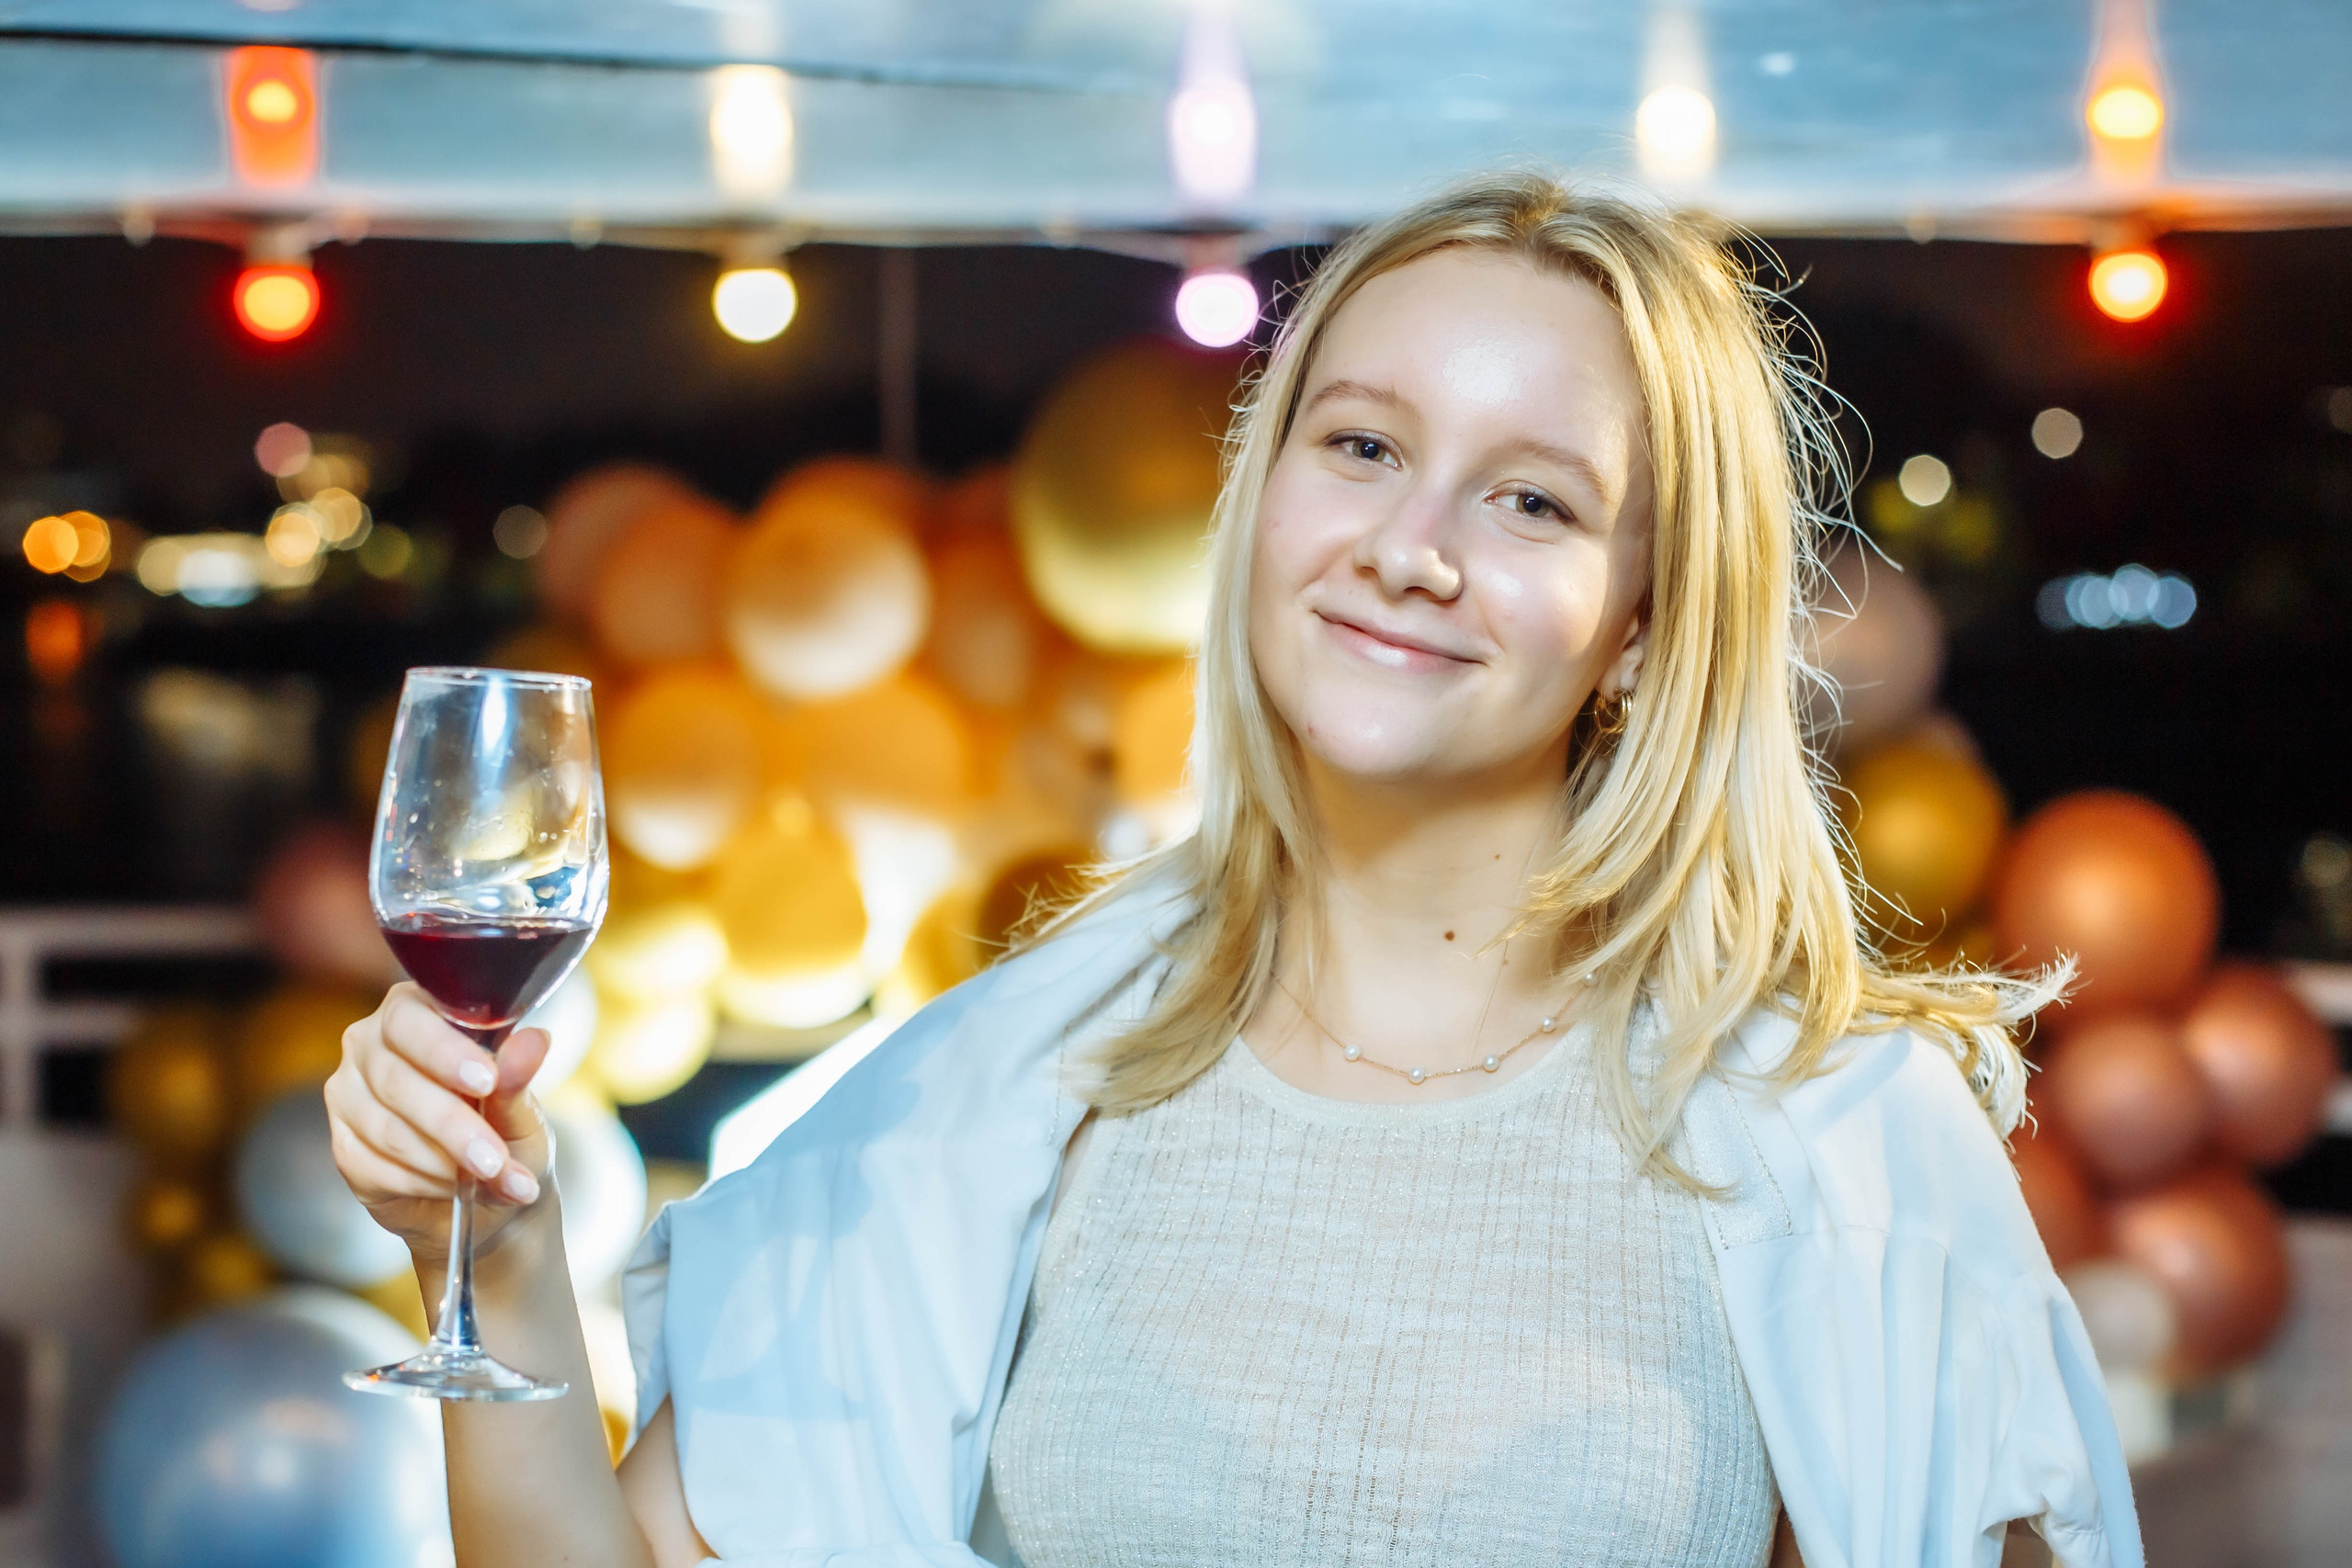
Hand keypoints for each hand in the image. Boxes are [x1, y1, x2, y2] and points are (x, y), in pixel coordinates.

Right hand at [326, 982, 554, 1263]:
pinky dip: (422, 1183)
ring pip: (386, 1130)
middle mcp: (369, 1045)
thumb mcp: (520, 1107)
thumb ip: (517, 1077)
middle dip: (451, 1124)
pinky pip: (373, 1167)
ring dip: (443, 1162)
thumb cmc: (503, 1130)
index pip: (409, 1019)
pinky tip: (452, 1187)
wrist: (483, 1191)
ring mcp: (348, 1095)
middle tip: (492, 1158)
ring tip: (489, 1177)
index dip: (444, 1051)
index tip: (486, 1081)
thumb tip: (534, 1042)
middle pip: (395, 1080)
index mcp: (413, 1012)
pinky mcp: (343, 1146)